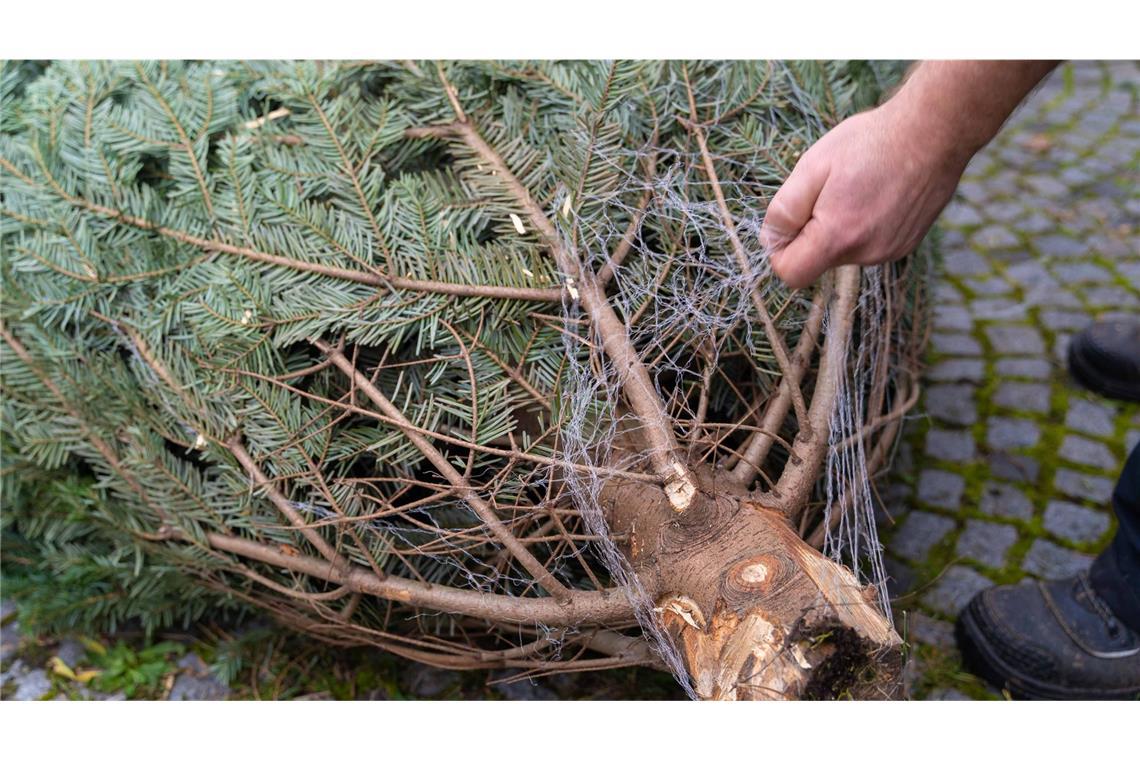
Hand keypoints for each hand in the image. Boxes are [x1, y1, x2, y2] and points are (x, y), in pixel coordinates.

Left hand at [762, 100, 969, 288]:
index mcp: (838, 237)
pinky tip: (877, 192)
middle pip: (818, 260)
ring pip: (843, 251)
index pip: (791, 273)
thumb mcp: (812, 166)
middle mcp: (867, 254)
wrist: (934, 130)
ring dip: (838, 226)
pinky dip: (863, 224)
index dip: (780, 250)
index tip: (789, 221)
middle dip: (812, 231)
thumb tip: (770, 240)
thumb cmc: (870, 142)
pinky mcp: (906, 244)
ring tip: (857, 186)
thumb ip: (784, 210)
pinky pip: (868, 244)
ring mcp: (890, 251)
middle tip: (830, 189)